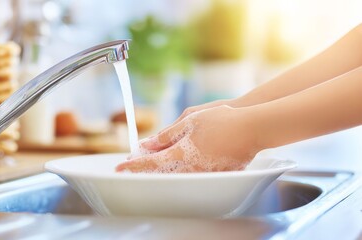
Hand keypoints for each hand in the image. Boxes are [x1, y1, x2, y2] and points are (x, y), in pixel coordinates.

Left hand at [116, 106, 260, 172]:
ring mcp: (203, 173)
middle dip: (146, 166)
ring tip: (154, 156)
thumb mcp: (189, 120)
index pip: (150, 162)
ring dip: (162, 166)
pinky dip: (179, 166)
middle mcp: (190, 167)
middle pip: (161, 172)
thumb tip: (148, 143)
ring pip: (175, 173)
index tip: (121, 167)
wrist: (252, 128)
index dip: (134, 164)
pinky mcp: (215, 173)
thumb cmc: (221, 120)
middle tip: (135, 160)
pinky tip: (179, 156)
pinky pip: (191, 172)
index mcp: (181, 153)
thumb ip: (167, 134)